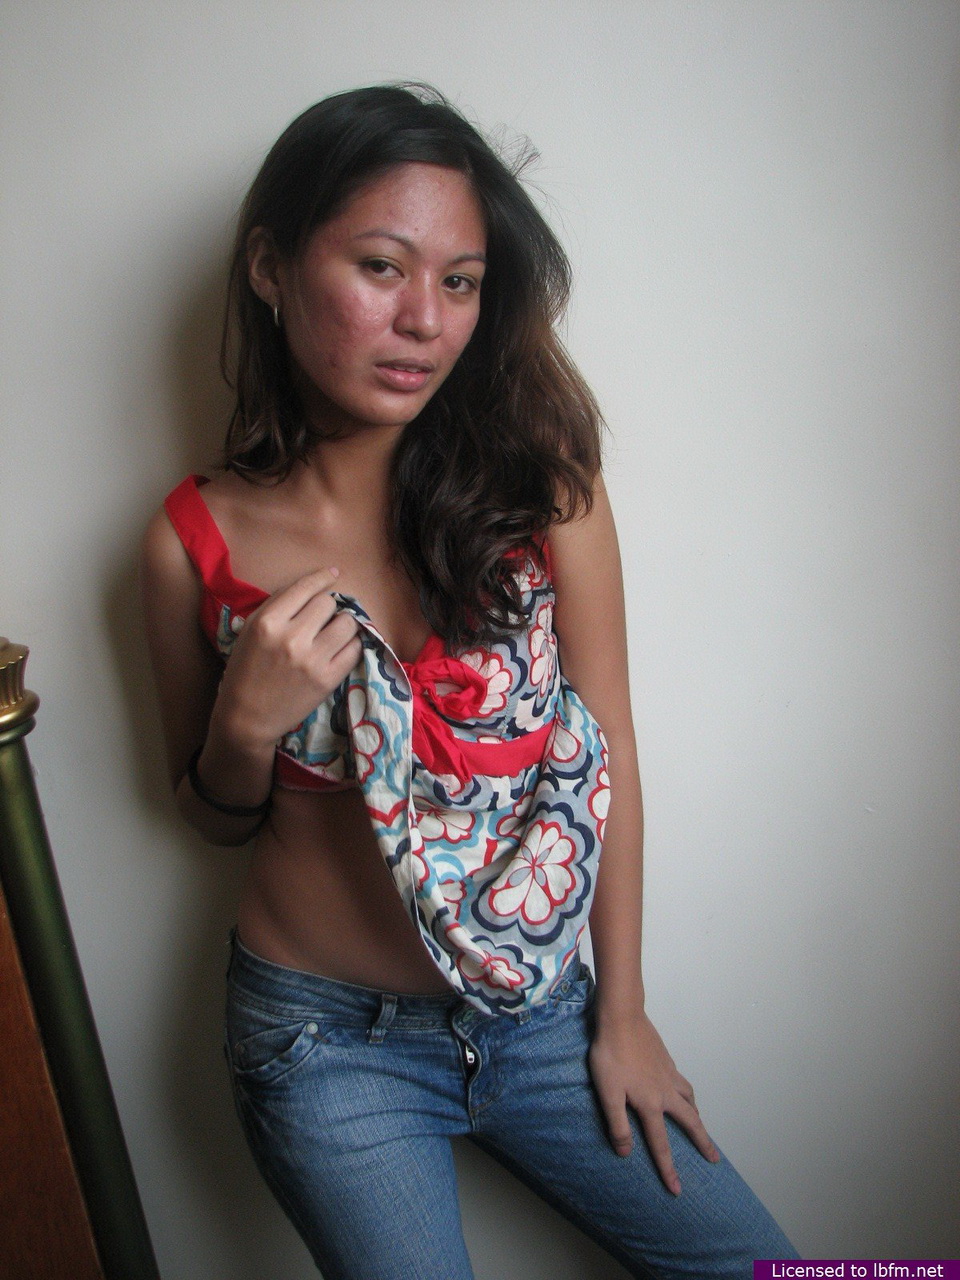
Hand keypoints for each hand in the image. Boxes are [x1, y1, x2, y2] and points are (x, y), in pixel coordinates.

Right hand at [214, 567, 362, 747]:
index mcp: (268, 623)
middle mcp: (291, 638)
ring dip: (344, 623)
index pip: (305, 588)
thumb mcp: (250, 632)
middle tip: (322, 617)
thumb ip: (276, 607)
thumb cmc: (245, 671)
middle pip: (328, 603)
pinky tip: (341, 647)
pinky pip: (355, 649)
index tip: (332, 574)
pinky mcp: (328, 679)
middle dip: (327, 606)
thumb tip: (310, 586)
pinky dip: (351, 644)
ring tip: (335, 631)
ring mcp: (312, 660)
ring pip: (347, 623)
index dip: (322, 577)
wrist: (247, 717)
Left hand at [588, 1011, 719, 1194]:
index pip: (661, 1144)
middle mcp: (665, 1091)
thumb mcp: (608, 1093)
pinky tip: (680, 1090)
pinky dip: (687, 1093)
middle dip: (702, 1142)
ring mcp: (668, 1073)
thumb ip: (618, 1124)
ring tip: (700, 1124)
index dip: (668, 1169)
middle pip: (690, 1122)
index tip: (678, 1190)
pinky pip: (682, 1082)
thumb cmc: (611, 1055)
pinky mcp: (666, 1059)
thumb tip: (626, 1153)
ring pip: (690, 1098)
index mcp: (650, 1104)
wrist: (622, 1017)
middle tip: (714, 1158)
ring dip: (697, 1115)